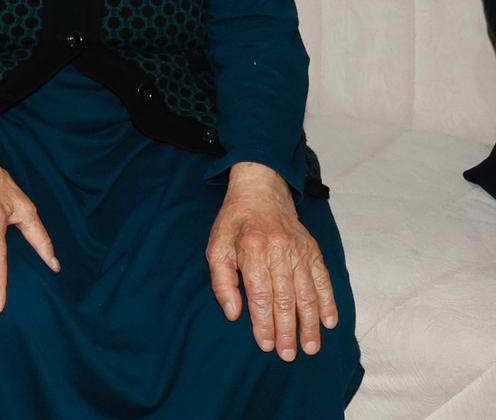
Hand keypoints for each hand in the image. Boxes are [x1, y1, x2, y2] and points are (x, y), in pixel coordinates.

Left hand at [206, 162, 338, 361]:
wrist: (261, 191)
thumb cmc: (235, 223)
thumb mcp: (217, 247)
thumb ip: (222, 281)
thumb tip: (233, 314)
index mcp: (252, 250)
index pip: (259, 294)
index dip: (263, 322)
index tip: (265, 344)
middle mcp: (279, 251)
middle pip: (286, 298)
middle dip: (288, 330)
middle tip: (288, 355)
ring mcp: (299, 251)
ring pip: (307, 294)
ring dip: (310, 324)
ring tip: (311, 347)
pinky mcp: (313, 251)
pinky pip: (324, 280)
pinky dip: (328, 303)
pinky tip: (330, 323)